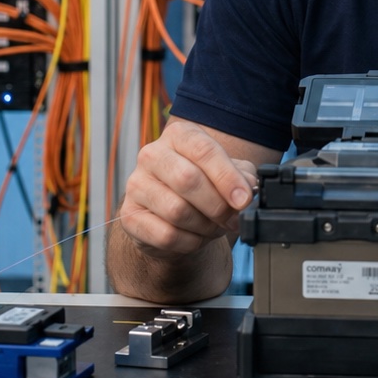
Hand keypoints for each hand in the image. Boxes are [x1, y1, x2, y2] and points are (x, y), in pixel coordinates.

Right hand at [118, 119, 258, 256]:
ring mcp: (136, 185)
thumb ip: (242, 177)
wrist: (173, 215)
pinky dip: (189, 242)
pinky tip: (196, 237)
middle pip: (188, 180)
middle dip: (217, 205)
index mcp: (179, 135)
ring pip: (177, 211)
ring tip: (213, 227)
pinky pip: (166, 235)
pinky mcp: (129, 215)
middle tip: (232, 219)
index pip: (204, 150)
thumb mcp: (227, 174)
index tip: (243, 200)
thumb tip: (248, 190)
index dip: (227, 177)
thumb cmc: (203, 188)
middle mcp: (152, 155)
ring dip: (205, 226)